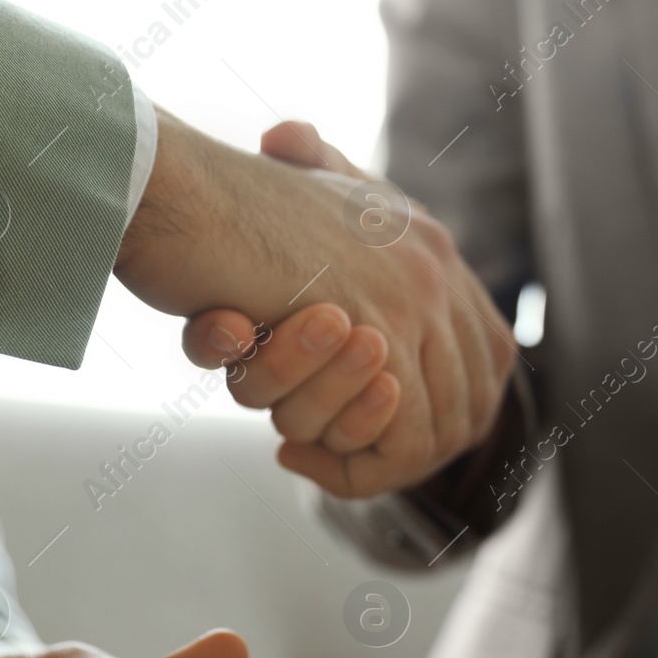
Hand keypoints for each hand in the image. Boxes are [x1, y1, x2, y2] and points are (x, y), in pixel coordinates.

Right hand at [118, 110, 516, 496]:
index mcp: (426, 242)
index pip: (489, 357)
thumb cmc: (207, 205)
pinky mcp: (378, 334)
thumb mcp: (292, 208)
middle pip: (470, 405)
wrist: (169, 188)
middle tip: (320, 455)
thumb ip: (332, 226)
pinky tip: (288, 454)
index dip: (438, 417)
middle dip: (401, 452)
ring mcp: (414, 298)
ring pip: (429, 429)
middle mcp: (435, 265)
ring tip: (296, 447)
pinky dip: (346, 469)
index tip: (360, 436)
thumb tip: (362, 304)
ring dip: (359, 454)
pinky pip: (400, 443)